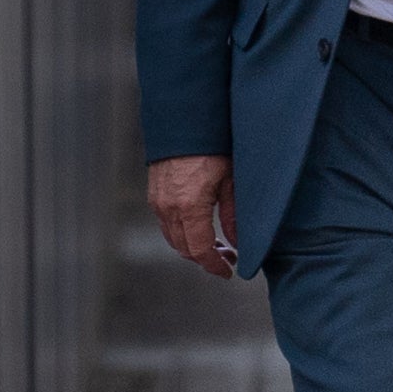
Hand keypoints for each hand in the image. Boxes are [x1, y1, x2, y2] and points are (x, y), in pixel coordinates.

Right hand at [149, 154, 238, 275]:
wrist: (185, 120)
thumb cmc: (212, 145)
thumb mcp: (231, 180)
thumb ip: (234, 216)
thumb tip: (238, 243)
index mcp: (189, 206)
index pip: (200, 250)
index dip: (215, 265)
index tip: (228, 271)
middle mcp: (168, 207)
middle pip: (184, 249)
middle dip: (206, 259)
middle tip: (228, 257)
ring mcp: (158, 201)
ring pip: (173, 238)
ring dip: (193, 247)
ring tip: (216, 244)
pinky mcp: (154, 195)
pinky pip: (166, 224)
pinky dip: (182, 233)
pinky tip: (200, 227)